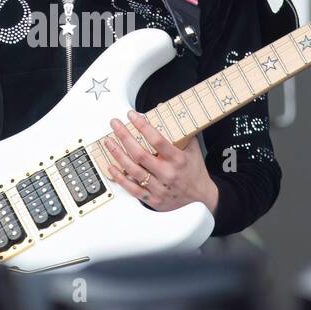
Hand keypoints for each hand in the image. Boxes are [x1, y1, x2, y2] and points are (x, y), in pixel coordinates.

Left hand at [100, 109, 218, 213]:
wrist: (201, 196)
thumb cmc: (194, 170)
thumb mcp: (193, 148)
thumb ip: (179, 129)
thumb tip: (161, 110)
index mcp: (178, 159)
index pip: (157, 140)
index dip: (142, 126)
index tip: (132, 115)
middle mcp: (168, 174)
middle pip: (140, 154)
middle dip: (124, 136)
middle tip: (115, 125)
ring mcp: (159, 188)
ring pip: (133, 170)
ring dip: (118, 154)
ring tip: (109, 142)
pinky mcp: (152, 199)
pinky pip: (132, 188)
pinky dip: (119, 177)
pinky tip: (111, 166)